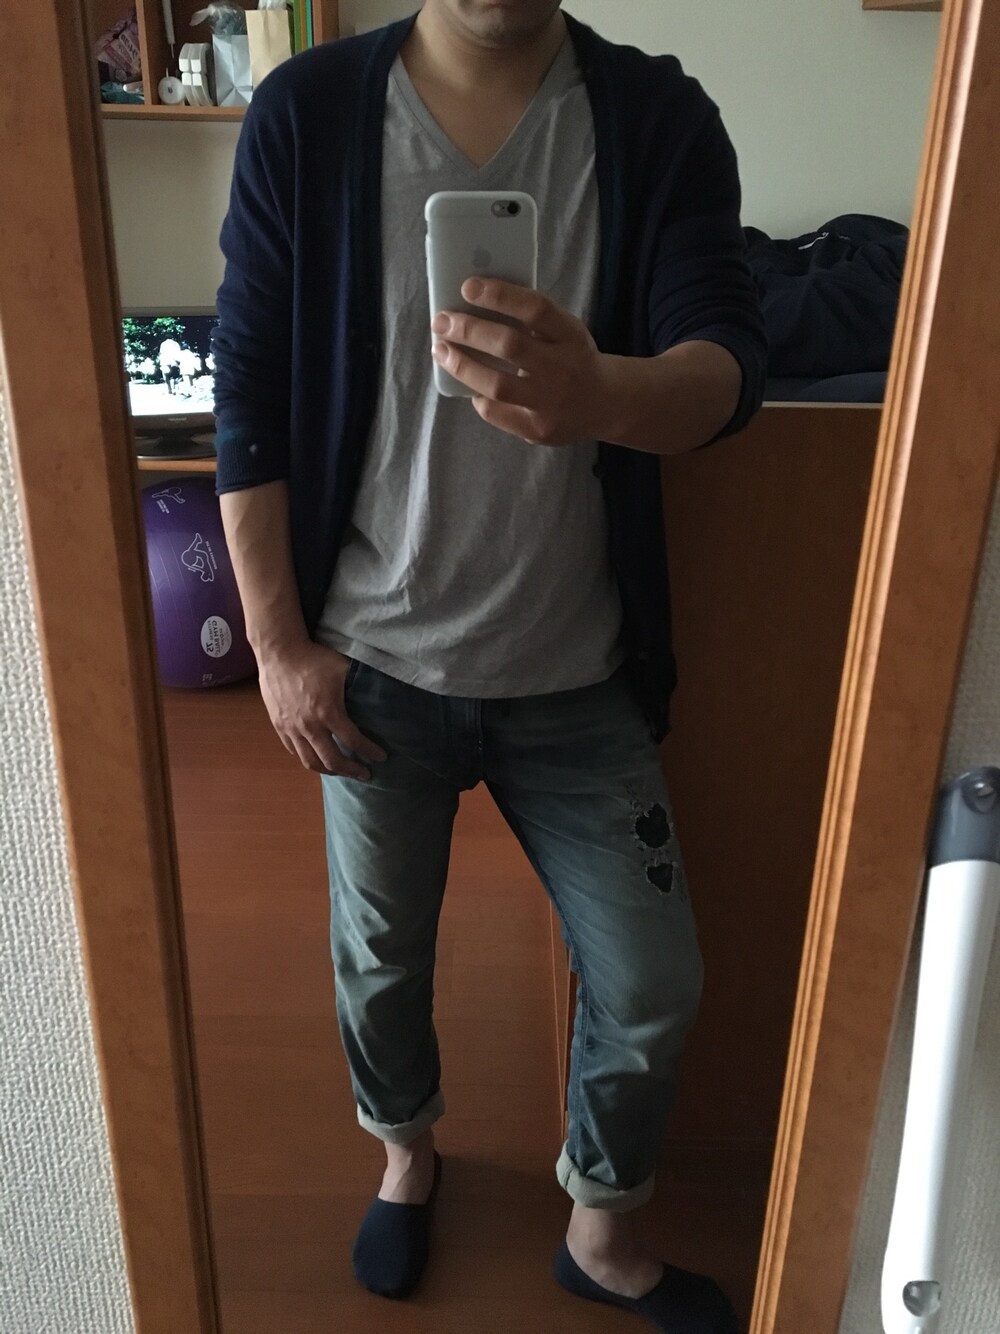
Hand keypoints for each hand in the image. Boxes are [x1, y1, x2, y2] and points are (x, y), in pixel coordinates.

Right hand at [257, 639, 387, 778]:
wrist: (279, 653)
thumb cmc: (314, 659)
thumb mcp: (343, 668)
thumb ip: (361, 684)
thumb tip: (381, 693)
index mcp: (328, 713)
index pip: (354, 741)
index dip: (370, 752)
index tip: (380, 757)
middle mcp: (310, 726)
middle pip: (333, 760)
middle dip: (352, 770)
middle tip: (364, 774)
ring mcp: (292, 729)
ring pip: (311, 762)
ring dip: (329, 771)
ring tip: (341, 772)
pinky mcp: (279, 726)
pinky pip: (294, 752)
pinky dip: (308, 759)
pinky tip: (317, 759)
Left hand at [431, 279, 618, 444]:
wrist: (605, 403)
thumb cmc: (573, 358)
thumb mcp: (565, 330)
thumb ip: (532, 319)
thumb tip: (476, 300)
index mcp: (570, 336)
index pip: (536, 309)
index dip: (500, 296)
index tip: (468, 287)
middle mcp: (563, 368)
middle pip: (510, 345)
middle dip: (469, 330)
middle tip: (442, 321)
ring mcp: (551, 402)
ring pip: (498, 384)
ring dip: (462, 365)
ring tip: (442, 351)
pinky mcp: (539, 429)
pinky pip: (497, 413)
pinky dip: (479, 396)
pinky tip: (469, 386)